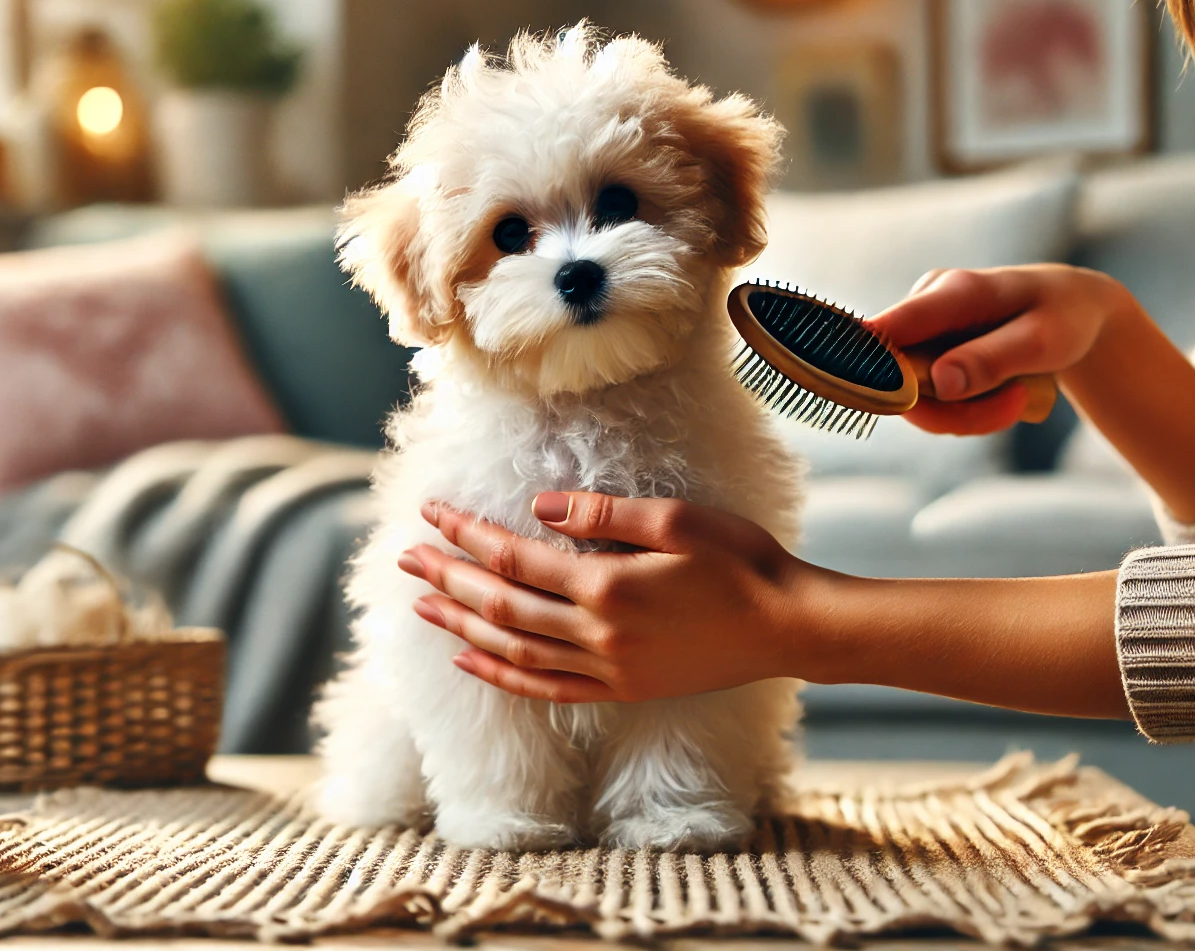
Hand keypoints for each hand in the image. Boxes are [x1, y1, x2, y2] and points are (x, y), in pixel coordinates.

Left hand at [398, 493, 815, 702]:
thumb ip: (602, 514)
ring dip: (462, 623)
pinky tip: (469, 656)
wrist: (788, 627)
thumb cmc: (741, 563)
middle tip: (406, 557)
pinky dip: (500, 672)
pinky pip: (544, 687)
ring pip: (513, 649)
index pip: (514, 557)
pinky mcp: (623, 688)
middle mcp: (597, 635)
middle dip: (449, 577)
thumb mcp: (678, 520)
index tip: (432, 513)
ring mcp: (608, 668)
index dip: (467, 534)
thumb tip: (536, 506)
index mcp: (607, 586)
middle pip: (501, 605)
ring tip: (422, 603)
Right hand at [867, 265, 1131, 434]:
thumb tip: (939, 384)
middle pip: (900, 378)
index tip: (886, 404)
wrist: (1074, 310)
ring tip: (1017, 400)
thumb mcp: (1043, 341)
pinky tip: (1002, 396)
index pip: (886, 330)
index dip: (871, 370)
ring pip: (916, 395)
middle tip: (1013, 410)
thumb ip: (991, 360)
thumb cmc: (1064, 316)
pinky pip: (930, 397)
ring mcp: (924, 329)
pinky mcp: (928, 350)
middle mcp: (925, 305)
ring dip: (965, 414)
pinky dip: (965, 409)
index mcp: (952, 291)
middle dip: (951, 410)